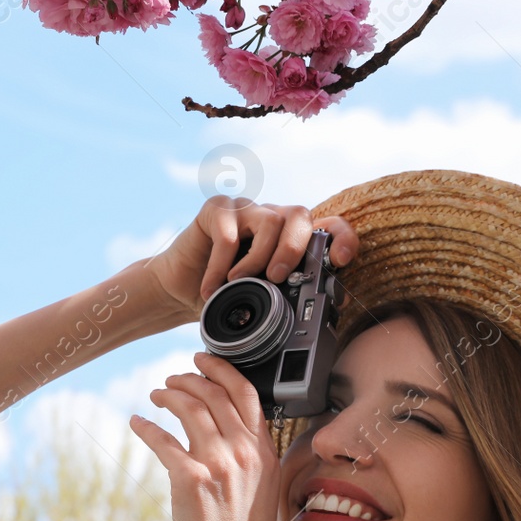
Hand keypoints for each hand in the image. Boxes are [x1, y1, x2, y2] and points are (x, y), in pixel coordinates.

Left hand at [128, 352, 282, 520]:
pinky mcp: (190, 479)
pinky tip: (137, 423)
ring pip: (190, 407)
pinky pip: (163, 438)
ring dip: (169, 394)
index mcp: (266, 455)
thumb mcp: (260, 494)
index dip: (223, 370)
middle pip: (215, 393)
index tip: (204, 361)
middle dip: (190, 377)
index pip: (247, 395)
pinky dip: (146, 426)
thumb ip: (249, 462)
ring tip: (156, 395)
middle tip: (172, 378)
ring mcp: (219, 465)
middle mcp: (245, 455)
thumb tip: (224, 438)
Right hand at [144, 196, 359, 324]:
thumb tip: (330, 311)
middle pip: (299, 215)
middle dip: (294, 249)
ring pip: (269, 221)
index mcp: (290, 238)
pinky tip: (212, 289)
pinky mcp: (216, 209)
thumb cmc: (223, 296)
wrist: (179, 291)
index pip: (328, 225)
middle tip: (278, 279)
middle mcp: (271, 218)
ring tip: (237, 284)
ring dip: (256, 260)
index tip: (341, 260)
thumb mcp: (264, 301)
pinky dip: (221, 266)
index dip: (341, 237)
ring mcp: (245, 210)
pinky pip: (228, 232)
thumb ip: (292, 297)